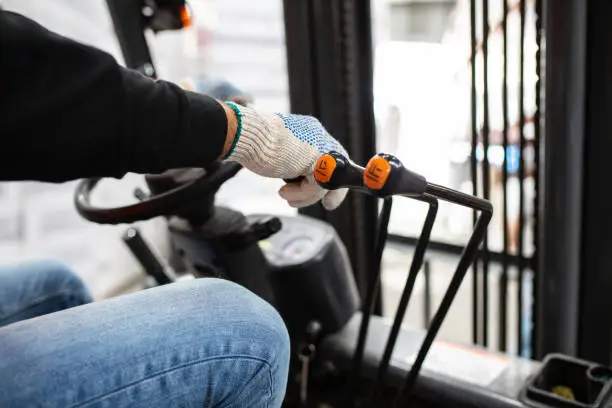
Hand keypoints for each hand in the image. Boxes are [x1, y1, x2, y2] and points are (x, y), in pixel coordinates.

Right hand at [222, 103, 347, 209]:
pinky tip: (283, 191)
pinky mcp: (318, 161)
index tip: (325, 195)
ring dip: (305, 195)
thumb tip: (300, 180)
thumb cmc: (255, 143)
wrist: (248, 135)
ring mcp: (320, 148)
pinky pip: (316, 187)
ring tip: (285, 195)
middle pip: (335, 170)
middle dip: (332, 192)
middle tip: (328, 205)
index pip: (326, 157)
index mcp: (309, 132)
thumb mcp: (280, 154)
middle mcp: (319, 137)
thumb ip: (294, 163)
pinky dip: (300, 193)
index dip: (325, 177)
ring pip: (323, 182)